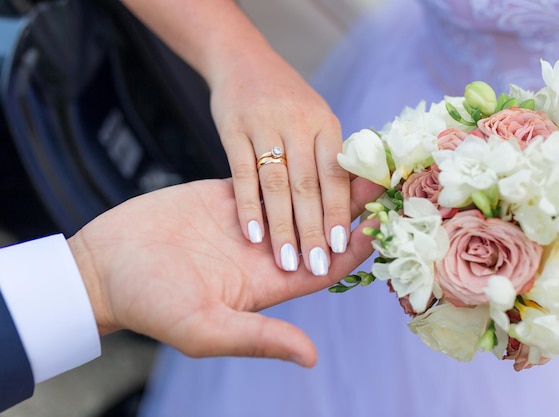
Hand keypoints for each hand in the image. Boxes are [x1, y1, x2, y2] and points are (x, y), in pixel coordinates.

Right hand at [68, 177, 382, 366]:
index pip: (326, 266)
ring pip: (299, 199)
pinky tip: (311, 146)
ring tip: (359, 156)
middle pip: (321, 228)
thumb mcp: (206, 328)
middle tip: (386, 180)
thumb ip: (259, 336)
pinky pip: (267, 180)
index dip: (356, 247)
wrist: (106, 265)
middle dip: (351, 208)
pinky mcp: (227, 196)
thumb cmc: (151, 303)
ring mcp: (247, 222)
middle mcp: (266, 253)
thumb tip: (311, 356)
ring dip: (326, 181)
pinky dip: (290, 166)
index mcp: (268, 284)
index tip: (386, 224)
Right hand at [211, 47, 348, 276]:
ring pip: (276, 183)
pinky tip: (252, 233)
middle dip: (313, 229)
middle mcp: (299, 123)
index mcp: (326, 124)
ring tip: (285, 260)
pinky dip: (247, 204)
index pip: (336, 176)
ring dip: (282, 225)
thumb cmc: (287, 100)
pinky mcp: (233, 128)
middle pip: (308, 185)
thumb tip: (355, 201)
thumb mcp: (316, 118)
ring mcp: (264, 124)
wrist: (242, 60)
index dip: (340, 212)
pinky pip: (241, 172)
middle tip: (316, 264)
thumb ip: (329, 156)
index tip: (342, 246)